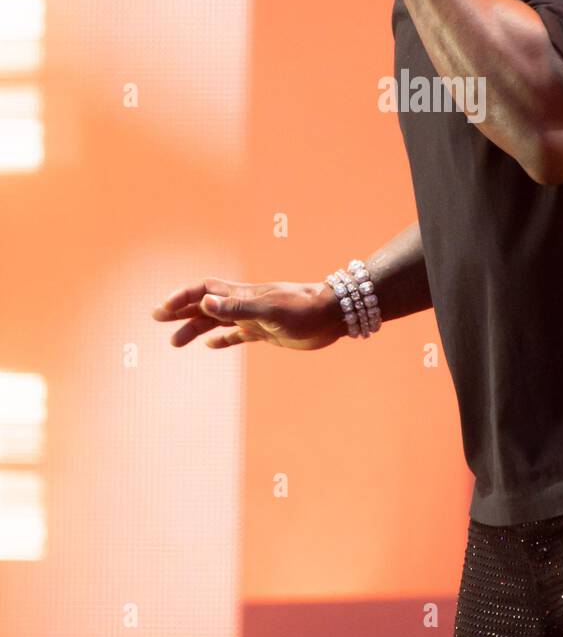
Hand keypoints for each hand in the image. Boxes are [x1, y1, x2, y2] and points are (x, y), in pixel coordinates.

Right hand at [151, 278, 344, 350]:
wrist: (333, 315)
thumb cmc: (304, 309)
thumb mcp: (269, 311)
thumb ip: (237, 308)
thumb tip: (205, 303)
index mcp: (242, 296)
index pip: (204, 291)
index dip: (182, 297)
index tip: (163, 309)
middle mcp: (244, 304)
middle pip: (205, 305)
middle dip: (180, 311)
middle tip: (156, 319)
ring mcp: (254, 318)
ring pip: (217, 322)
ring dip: (195, 329)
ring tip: (175, 342)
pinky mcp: (265, 332)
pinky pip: (237, 335)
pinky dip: (221, 340)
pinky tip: (210, 346)